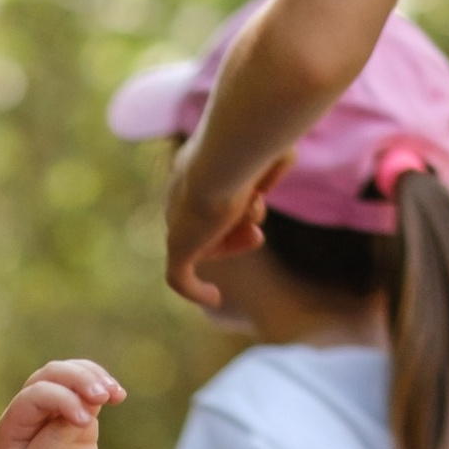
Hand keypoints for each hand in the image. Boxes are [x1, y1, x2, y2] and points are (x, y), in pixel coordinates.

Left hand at [0, 361, 121, 448]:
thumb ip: (57, 437)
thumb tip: (85, 406)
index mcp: (14, 424)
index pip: (37, 394)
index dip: (62, 398)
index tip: (84, 422)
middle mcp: (32, 414)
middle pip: (54, 375)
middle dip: (80, 379)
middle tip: (104, 396)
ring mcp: (56, 417)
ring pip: (72, 378)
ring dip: (94, 378)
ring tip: (115, 393)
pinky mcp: (78, 425)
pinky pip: (89, 396)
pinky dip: (104, 390)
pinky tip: (118, 395)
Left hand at [164, 141, 281, 310]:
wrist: (226, 158)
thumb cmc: (255, 150)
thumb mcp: (272, 153)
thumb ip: (271, 165)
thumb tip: (266, 181)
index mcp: (194, 169)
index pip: (211, 197)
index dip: (240, 206)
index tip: (259, 203)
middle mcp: (180, 195)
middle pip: (205, 225)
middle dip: (236, 230)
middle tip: (256, 231)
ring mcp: (176, 222)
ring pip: (201, 246)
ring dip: (230, 246)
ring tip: (251, 235)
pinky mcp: (176, 248)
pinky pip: (178, 278)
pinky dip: (195, 290)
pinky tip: (214, 298)